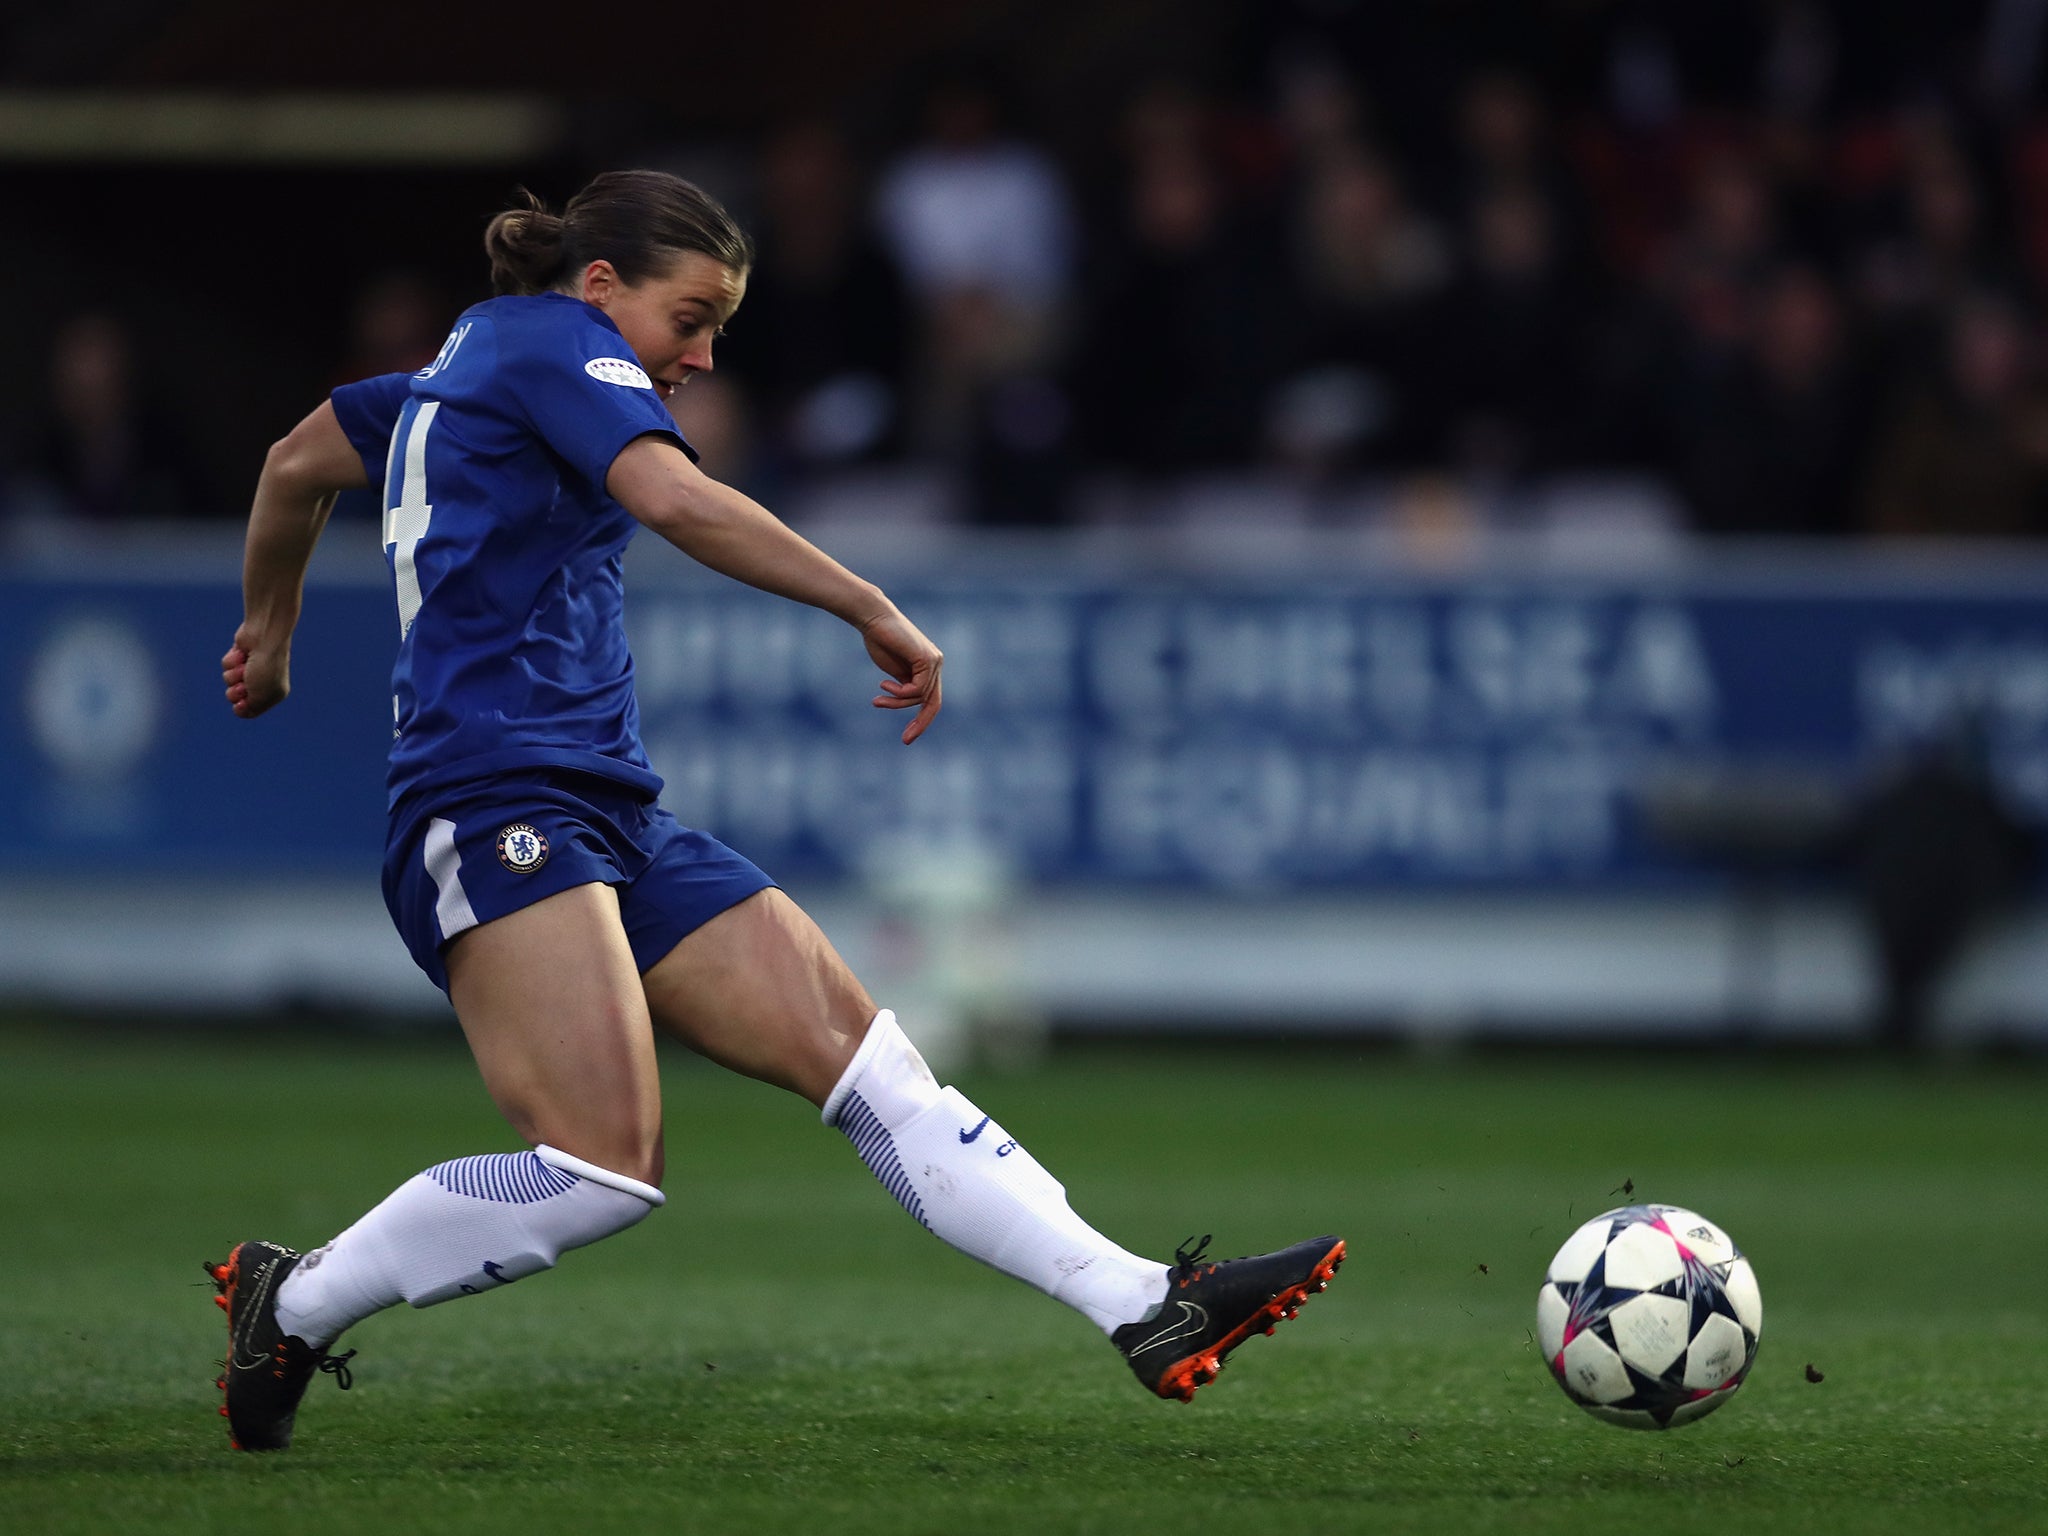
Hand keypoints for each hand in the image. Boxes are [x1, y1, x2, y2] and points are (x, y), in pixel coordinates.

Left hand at [222, 623, 290, 717]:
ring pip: (229, 681)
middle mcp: (263, 682)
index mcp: (274, 694)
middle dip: (235, 690)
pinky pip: (227, 666)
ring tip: (244, 665)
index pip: (251, 710)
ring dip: (233, 674)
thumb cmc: (266, 667)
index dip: (243, 707)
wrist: (264, 636)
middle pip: (236, 697)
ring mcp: (251, 669)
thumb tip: (239, 710)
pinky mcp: (241, 657)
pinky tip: (242, 654)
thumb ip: (250, 708)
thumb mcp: (260, 696)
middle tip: (243, 682)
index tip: (242, 702)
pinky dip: (231, 661)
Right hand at [860, 608, 942, 743]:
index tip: (907, 737)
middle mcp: (936, 664)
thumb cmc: (879, 640)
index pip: (930, 700)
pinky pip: (918, 689)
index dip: (920, 720)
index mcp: (929, 668)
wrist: (873, 618)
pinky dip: (901, 693)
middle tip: (906, 740)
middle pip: (933, 703)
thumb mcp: (894, 672)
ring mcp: (934, 661)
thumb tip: (908, 702)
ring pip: (921, 697)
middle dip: (920, 724)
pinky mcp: (927, 659)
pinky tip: (885, 684)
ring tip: (877, 699)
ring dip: (897, 702)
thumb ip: (904, 686)